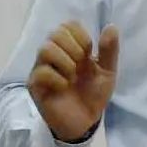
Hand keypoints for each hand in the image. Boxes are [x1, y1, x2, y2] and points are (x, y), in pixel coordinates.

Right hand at [27, 21, 119, 141]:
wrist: (85, 121)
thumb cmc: (93, 94)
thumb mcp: (108, 71)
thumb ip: (109, 50)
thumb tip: (111, 26)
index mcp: (71, 48)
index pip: (68, 25)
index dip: (81, 35)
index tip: (89, 51)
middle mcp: (54, 56)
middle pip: (55, 33)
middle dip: (74, 47)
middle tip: (81, 63)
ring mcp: (42, 69)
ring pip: (45, 49)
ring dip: (65, 60)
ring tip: (73, 75)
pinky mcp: (35, 86)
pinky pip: (41, 72)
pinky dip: (57, 77)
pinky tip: (64, 87)